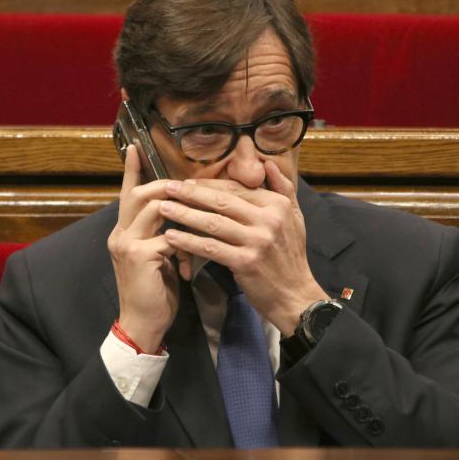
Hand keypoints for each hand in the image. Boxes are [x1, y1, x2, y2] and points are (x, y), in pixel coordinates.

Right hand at [107, 145, 188, 352]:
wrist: (143, 325)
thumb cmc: (156, 291)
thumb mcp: (158, 257)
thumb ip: (163, 233)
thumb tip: (184, 213)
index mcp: (124, 231)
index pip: (127, 193)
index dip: (132, 171)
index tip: (135, 147)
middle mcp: (120, 233)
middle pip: (141, 194)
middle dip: (167, 187)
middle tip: (189, 188)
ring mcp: (126, 243)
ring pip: (156, 209)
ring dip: (182, 214)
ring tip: (198, 224)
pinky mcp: (138, 256)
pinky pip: (169, 237)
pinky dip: (185, 247)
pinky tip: (189, 268)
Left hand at [160, 161, 327, 335]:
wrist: (295, 295)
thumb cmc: (290, 257)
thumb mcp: (295, 217)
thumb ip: (283, 188)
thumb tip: (269, 163)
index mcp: (277, 205)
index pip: (237, 188)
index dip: (209, 184)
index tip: (187, 182)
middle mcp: (268, 220)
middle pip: (222, 202)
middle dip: (191, 193)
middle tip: (167, 187)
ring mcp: (257, 241)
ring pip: (213, 223)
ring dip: (185, 214)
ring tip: (163, 208)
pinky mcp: (245, 262)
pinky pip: (211, 248)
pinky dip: (189, 241)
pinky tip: (172, 236)